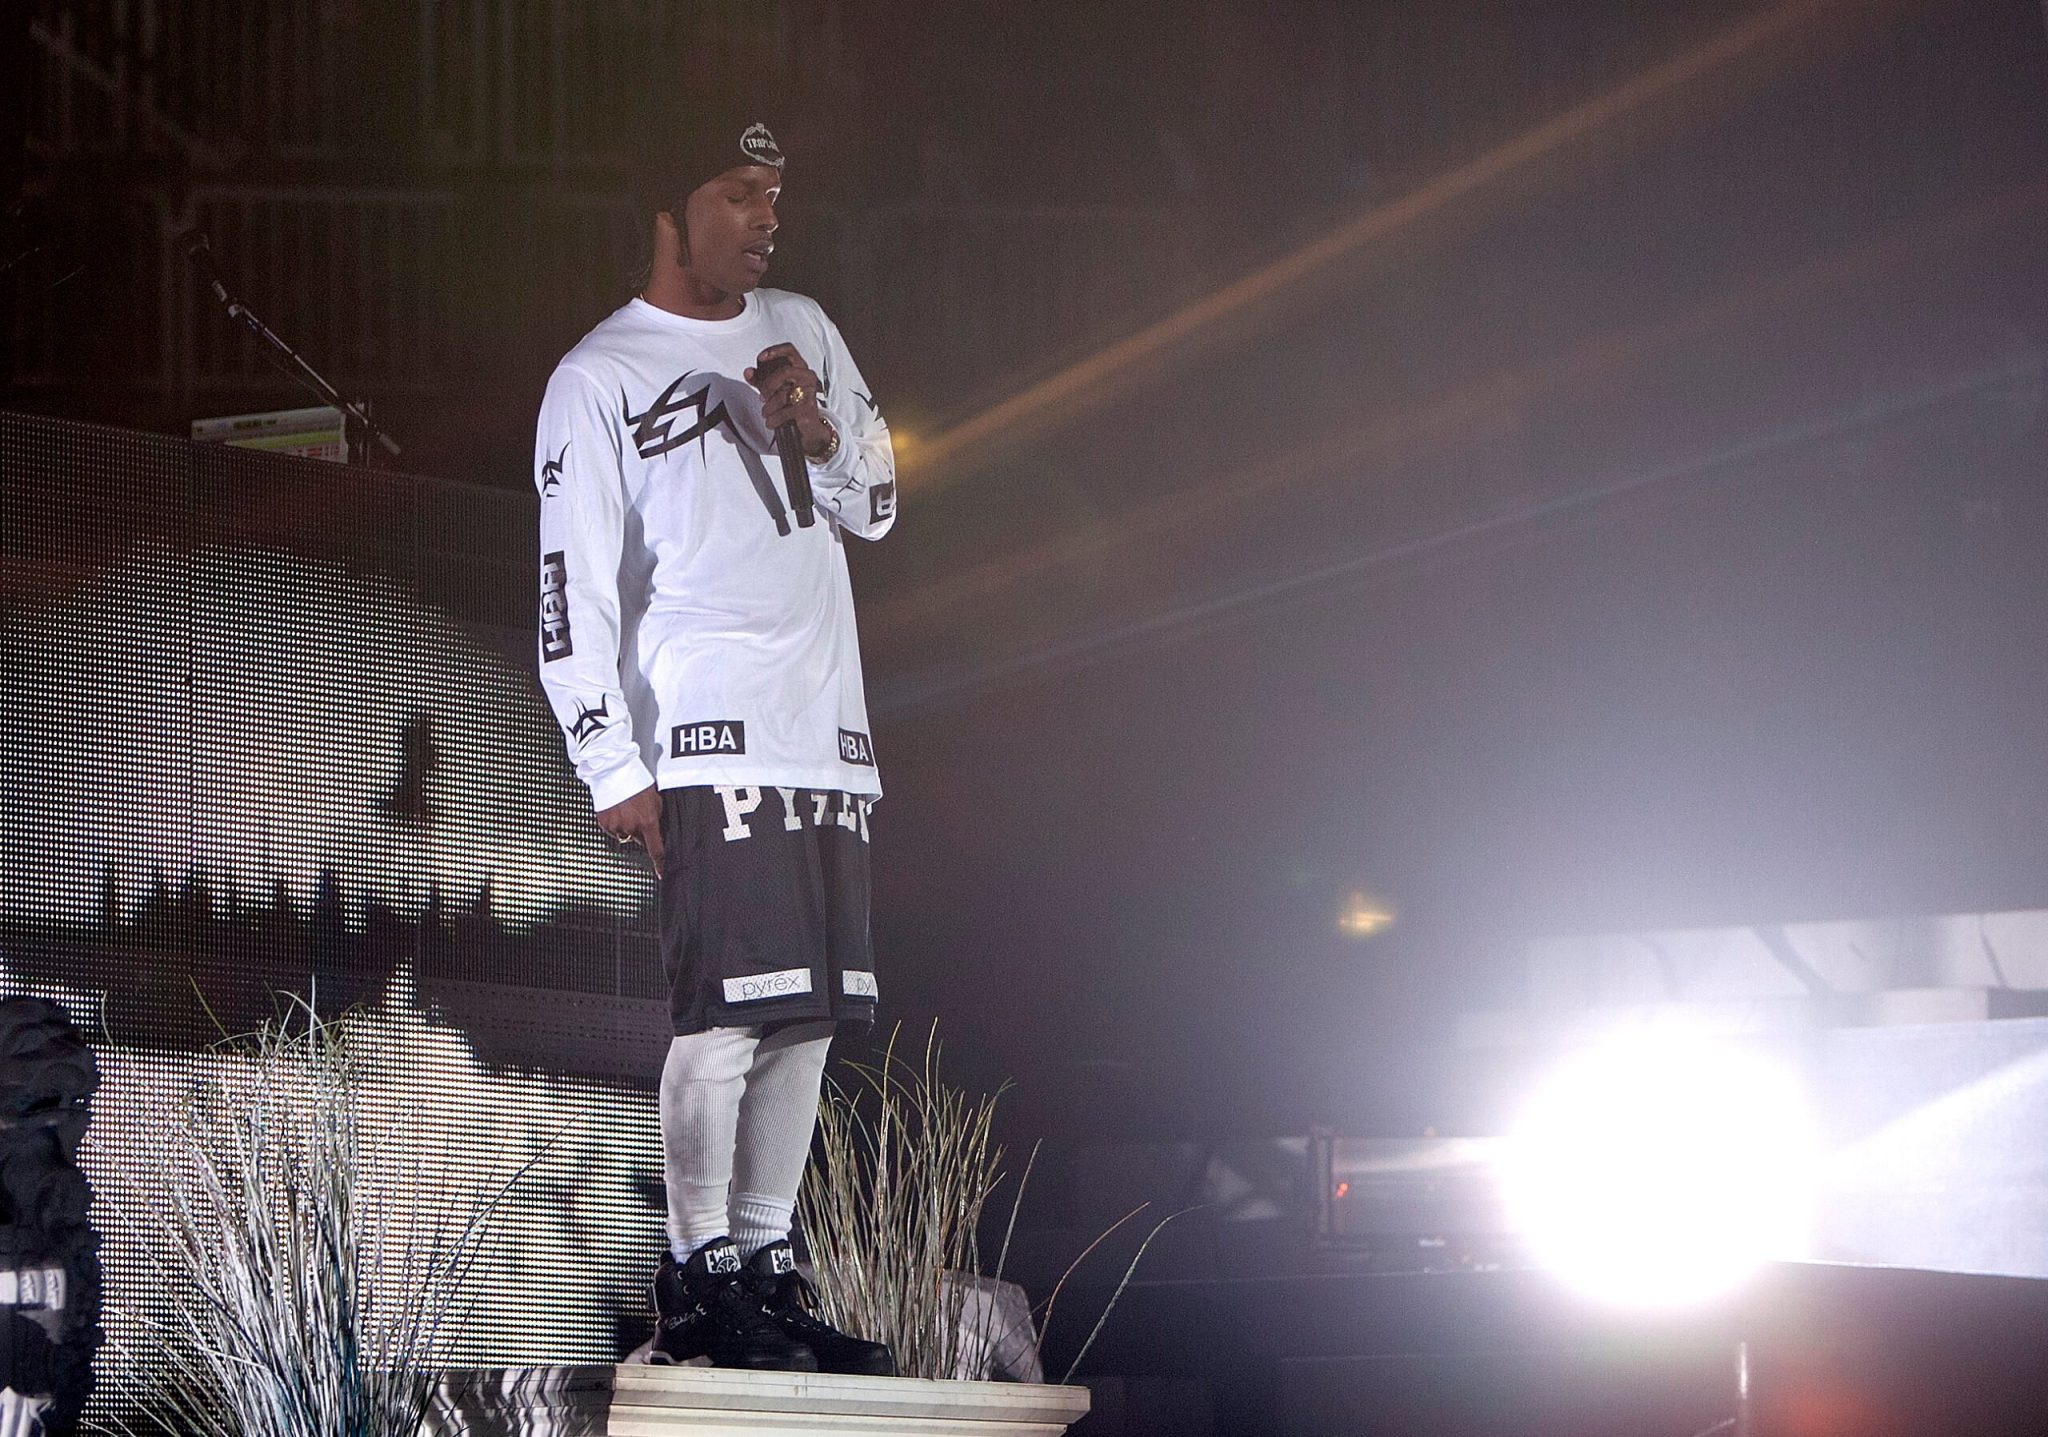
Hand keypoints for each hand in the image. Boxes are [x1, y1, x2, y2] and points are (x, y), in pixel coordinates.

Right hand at [595, 785, 664, 876]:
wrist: (613, 770)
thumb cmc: (636, 781)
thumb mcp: (655, 799)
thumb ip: (656, 817)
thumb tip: (657, 830)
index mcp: (648, 821)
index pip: (656, 849)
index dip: (660, 863)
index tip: (661, 873)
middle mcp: (631, 827)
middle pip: (639, 839)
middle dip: (640, 831)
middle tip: (638, 814)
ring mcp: (616, 826)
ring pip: (625, 834)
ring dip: (626, 826)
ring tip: (625, 807)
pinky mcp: (604, 823)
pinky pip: (612, 829)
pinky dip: (614, 822)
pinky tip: (616, 808)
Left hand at [745, 343, 837, 459]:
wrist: (807, 427)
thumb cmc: (790, 404)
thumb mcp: (772, 389)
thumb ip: (759, 379)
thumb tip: (748, 372)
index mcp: (799, 368)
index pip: (790, 350)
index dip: (774, 351)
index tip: (760, 358)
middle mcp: (807, 377)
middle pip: (785, 372)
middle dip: (768, 385)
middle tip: (761, 397)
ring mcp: (809, 393)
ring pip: (783, 395)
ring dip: (769, 407)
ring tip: (766, 414)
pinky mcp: (808, 409)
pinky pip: (785, 412)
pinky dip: (774, 419)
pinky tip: (771, 422)